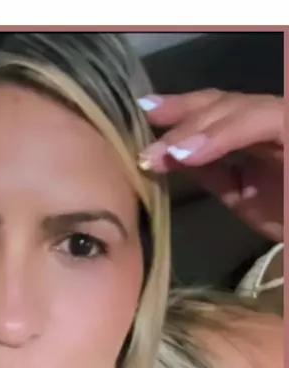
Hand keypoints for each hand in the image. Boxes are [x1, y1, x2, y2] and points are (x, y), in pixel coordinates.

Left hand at [137, 90, 283, 241]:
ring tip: (164, 153)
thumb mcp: (243, 195)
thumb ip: (213, 172)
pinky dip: (222, 136)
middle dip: (180, 119)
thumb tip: (171, 156)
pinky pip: (262, 121)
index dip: (182, 111)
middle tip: (143, 140)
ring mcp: (286, 120)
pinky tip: (190, 154)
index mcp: (259, 132)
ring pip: (239, 107)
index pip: (217, 110)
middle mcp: (274, 118)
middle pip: (223, 102)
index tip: (145, 117)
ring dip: (196, 130)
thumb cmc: (288, 216)